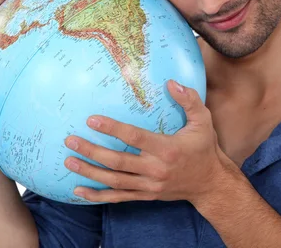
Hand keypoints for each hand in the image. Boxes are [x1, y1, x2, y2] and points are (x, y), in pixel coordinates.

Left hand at [63, 80, 237, 204]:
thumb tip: (171, 82)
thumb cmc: (204, 149)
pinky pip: (119, 197)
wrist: (211, 184)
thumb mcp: (203, 121)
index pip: (135, 138)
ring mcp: (150, 185)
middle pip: (118, 162)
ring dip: (90, 172)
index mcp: (167, 149)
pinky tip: (79, 191)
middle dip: (92, 151)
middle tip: (71, 141)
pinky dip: (98, 196)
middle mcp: (156, 170)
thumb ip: (189, 100)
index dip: (112, 129)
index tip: (92, 120)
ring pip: (114, 181)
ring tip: (70, 161)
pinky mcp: (146, 195)